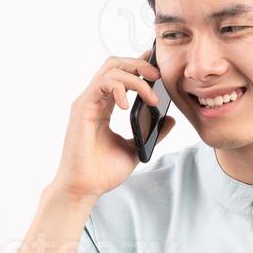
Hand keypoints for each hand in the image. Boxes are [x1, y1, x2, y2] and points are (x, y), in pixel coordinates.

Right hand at [49, 49, 176, 201]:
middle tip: (158, 76)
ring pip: (111, 69)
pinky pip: (103, 84)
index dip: (139, 65)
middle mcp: (95, 100)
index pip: (121, 75)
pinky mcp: (83, 108)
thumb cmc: (103, 171)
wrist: (85, 188)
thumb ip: (152, 132)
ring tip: (151, 97)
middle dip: (139, 64)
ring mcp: (87, 102)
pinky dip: (120, 88)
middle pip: (115, 64)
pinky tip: (129, 106)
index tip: (158, 67)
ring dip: (135, 78)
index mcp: (105, 107)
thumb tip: (170, 119)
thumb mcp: (136, 148)